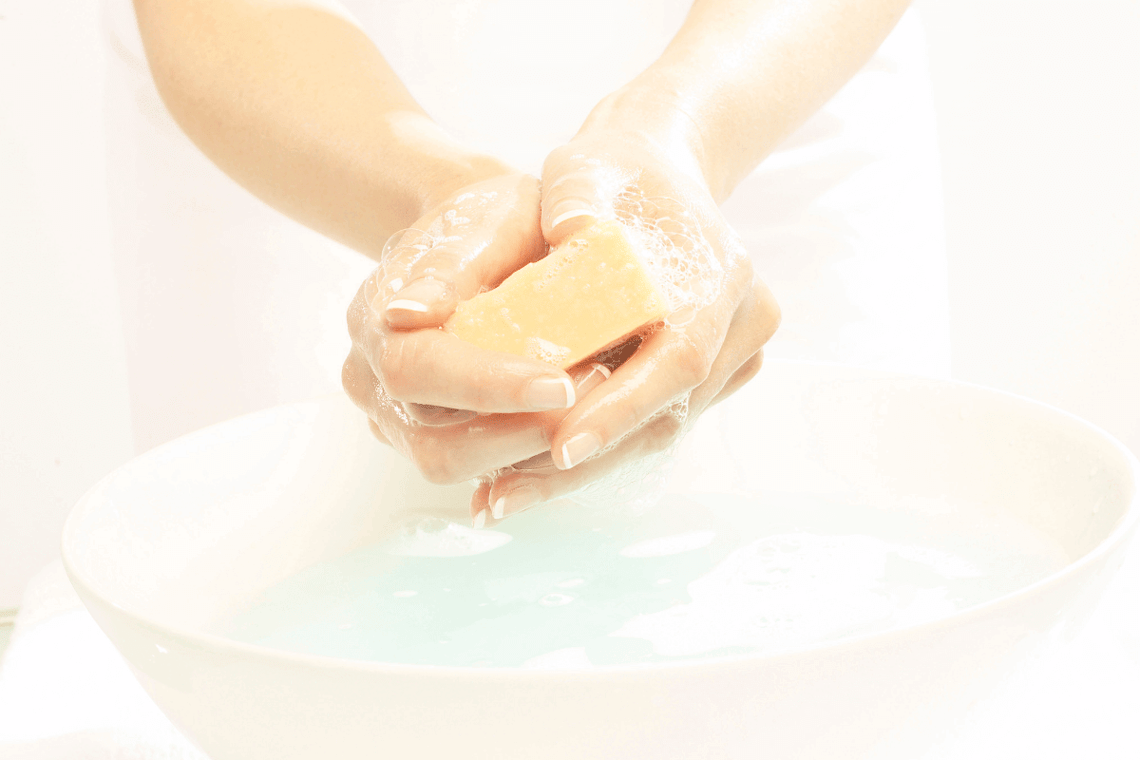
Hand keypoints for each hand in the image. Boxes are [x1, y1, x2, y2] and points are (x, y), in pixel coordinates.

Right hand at [341, 173, 610, 490]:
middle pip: (435, 441)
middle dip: (519, 431)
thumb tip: (405, 314)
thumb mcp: (482, 221)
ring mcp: (396, 416)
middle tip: (592, 402)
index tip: (559, 383)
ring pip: (455, 463)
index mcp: (376, 320)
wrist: (482, 234)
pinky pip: (475, 465)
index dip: (489, 384)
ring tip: (585, 412)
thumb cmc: (489, 221)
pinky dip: (523, 457)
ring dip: (527, 450)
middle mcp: (372, 379)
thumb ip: (448, 266)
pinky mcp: (428, 437)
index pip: (420, 370)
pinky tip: (567, 430)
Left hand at [471, 132, 779, 521]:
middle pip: (669, 413)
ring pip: (659, 430)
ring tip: (502, 496)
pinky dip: (595, 448)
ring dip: (584, 467)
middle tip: (505, 493)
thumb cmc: (611, 174)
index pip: (678, 358)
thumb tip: (567, 238)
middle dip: (588, 457)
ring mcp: (730, 355)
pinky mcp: (705, 376)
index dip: (623, 407)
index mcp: (721, 278)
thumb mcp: (583, 173)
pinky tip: (528, 472)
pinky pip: (652, 423)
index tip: (562, 447)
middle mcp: (741, 323)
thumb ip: (576, 202)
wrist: (652, 176)